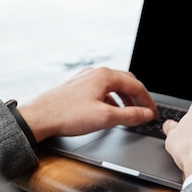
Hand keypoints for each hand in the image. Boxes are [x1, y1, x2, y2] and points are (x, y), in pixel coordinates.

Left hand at [17, 67, 157, 141]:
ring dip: (123, 100)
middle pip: (124, 82)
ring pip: (111, 86)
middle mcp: (94, 73)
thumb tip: (146, 114)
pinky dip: (110, 101)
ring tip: (128, 114)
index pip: (135, 85)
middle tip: (144, 112)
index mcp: (104, 75)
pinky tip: (108, 113)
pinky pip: (99, 91)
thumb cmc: (67, 115)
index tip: (152, 113)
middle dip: (136, 98)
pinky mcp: (75, 88)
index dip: (147, 101)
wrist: (38, 118)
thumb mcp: (105, 117)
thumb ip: (130, 115)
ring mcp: (84, 79)